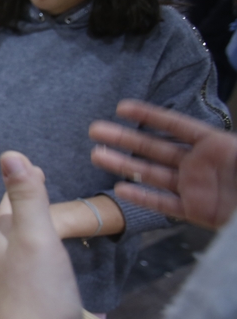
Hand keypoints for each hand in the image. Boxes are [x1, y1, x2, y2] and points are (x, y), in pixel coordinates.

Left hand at [0, 152, 82, 318]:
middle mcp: (5, 261)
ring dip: (24, 233)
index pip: (9, 203)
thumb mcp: (35, 238)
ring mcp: (14, 287)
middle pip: (9, 226)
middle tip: (33, 187)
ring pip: (16, 251)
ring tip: (35, 226)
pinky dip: (36, 261)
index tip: (31, 165)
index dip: (21, 183)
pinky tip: (44, 273)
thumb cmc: (37, 296)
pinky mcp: (28, 309)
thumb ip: (26, 198)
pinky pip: (30, 275)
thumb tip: (9, 153)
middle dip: (19, 206)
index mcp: (7, 240)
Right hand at [90, 99, 236, 229]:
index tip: (122, 108)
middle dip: (125, 138)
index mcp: (215, 144)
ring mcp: (195, 187)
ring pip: (152, 173)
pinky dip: (142, 196)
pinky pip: (163, 202)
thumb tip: (203, 137)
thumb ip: (228, 146)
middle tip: (95, 130)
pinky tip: (121, 188)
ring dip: (124, 164)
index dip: (150, 116)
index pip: (176, 125)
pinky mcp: (194, 211)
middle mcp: (200, 163)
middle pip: (156, 148)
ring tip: (97, 155)